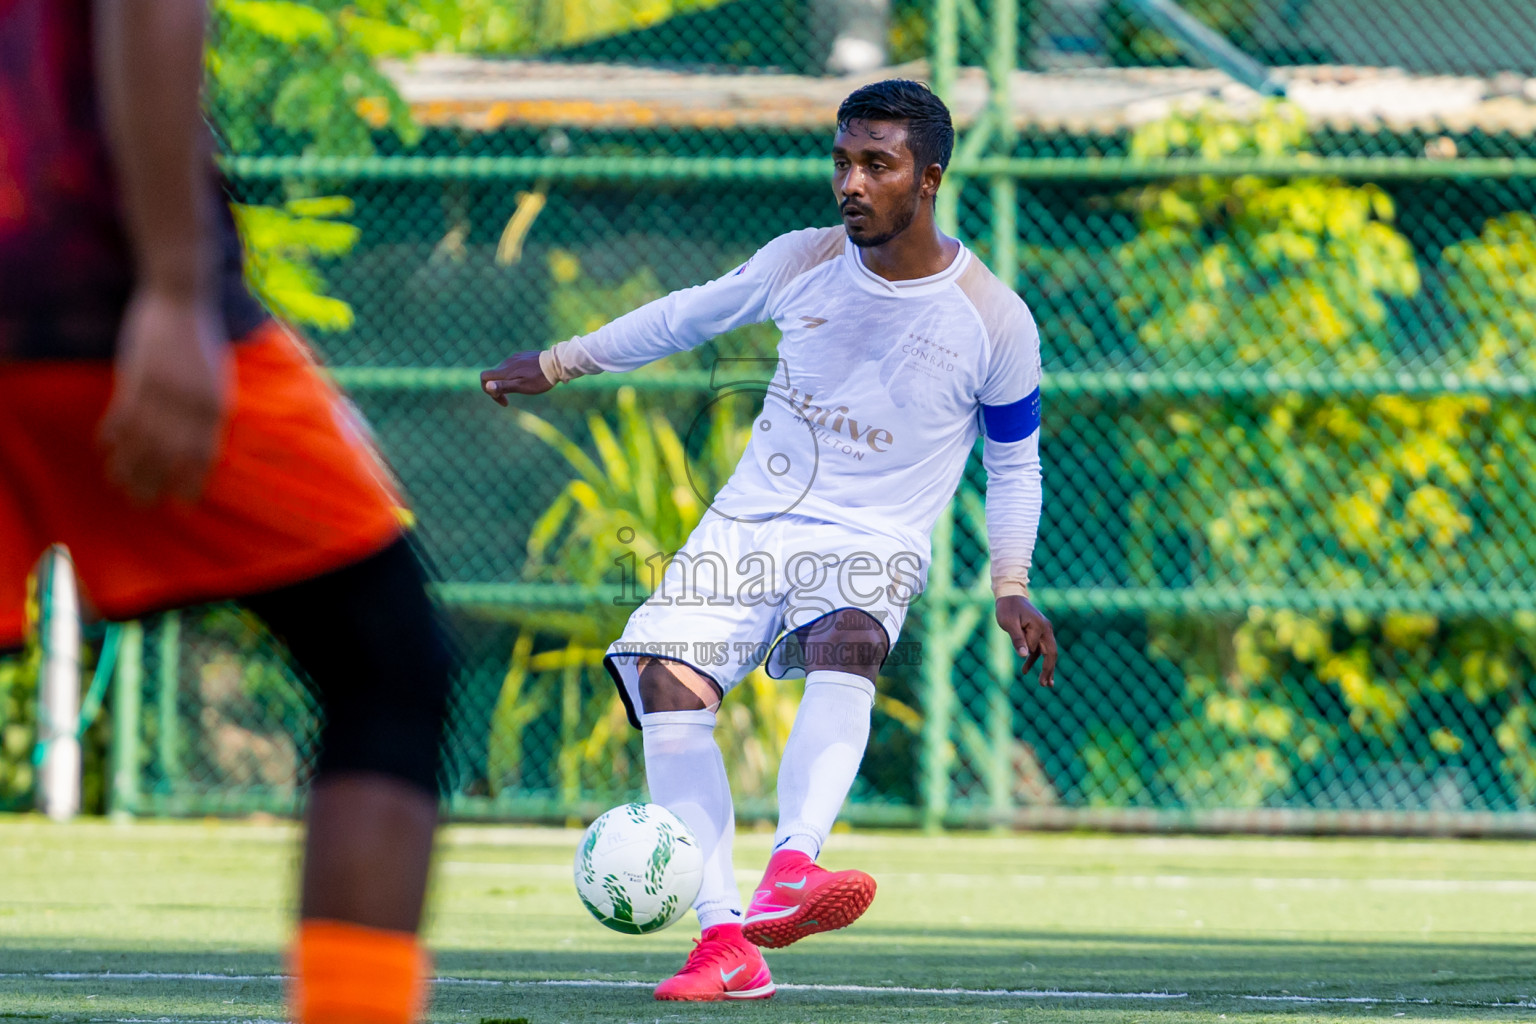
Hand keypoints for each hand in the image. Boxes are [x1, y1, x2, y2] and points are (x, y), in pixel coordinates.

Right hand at [98, 286, 230, 503]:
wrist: (182, 298)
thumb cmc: (201, 339)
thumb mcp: (216, 379)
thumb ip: (208, 411)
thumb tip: (201, 447)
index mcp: (215, 404)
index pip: (203, 455)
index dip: (192, 482)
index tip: (182, 504)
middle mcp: (191, 402)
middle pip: (170, 456)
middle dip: (155, 484)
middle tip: (142, 505)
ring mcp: (164, 390)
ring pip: (142, 441)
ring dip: (128, 467)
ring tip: (119, 486)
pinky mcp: (138, 376)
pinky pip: (121, 415)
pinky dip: (112, 435)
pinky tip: (104, 449)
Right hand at [480, 350, 552, 405]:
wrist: (557, 364)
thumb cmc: (540, 379)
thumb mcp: (522, 386)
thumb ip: (504, 386)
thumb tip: (487, 386)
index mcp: (505, 370)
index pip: (484, 376)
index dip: (486, 389)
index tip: (501, 399)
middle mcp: (507, 362)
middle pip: (493, 375)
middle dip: (497, 389)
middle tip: (508, 401)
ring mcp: (515, 357)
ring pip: (504, 371)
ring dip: (507, 382)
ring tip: (521, 389)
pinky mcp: (523, 356)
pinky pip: (513, 366)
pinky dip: (514, 375)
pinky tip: (527, 380)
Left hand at [995, 594, 1057, 686]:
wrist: (1009, 595)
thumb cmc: (1007, 608)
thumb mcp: (1008, 623)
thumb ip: (1017, 638)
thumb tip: (1024, 655)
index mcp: (1040, 626)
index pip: (1035, 647)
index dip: (1027, 654)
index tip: (1018, 652)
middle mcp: (1046, 628)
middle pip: (1051, 653)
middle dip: (1049, 670)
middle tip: (1045, 685)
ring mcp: (1044, 630)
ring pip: (1048, 652)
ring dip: (1046, 668)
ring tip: (1045, 684)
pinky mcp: (1039, 632)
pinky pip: (1039, 649)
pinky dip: (1034, 659)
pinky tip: (1025, 671)